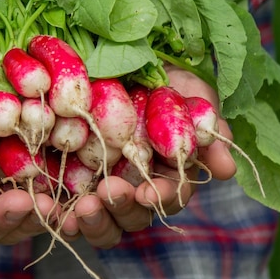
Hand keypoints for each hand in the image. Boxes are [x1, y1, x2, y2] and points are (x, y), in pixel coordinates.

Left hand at [57, 65, 236, 246]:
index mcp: (167, 173)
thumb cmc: (163, 79)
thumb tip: (227, 169)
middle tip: (109, 191)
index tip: (150, 192)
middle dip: (123, 208)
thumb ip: (209, 129)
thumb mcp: (191, 95)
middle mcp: (136, 187)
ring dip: (92, 220)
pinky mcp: (70, 181)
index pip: (170, 196)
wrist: (119, 59)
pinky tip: (51, 209)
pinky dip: (58, 214)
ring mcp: (101, 187)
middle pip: (133, 216)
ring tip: (80, 208)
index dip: (162, 197)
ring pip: (101, 220)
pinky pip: (64, 209)